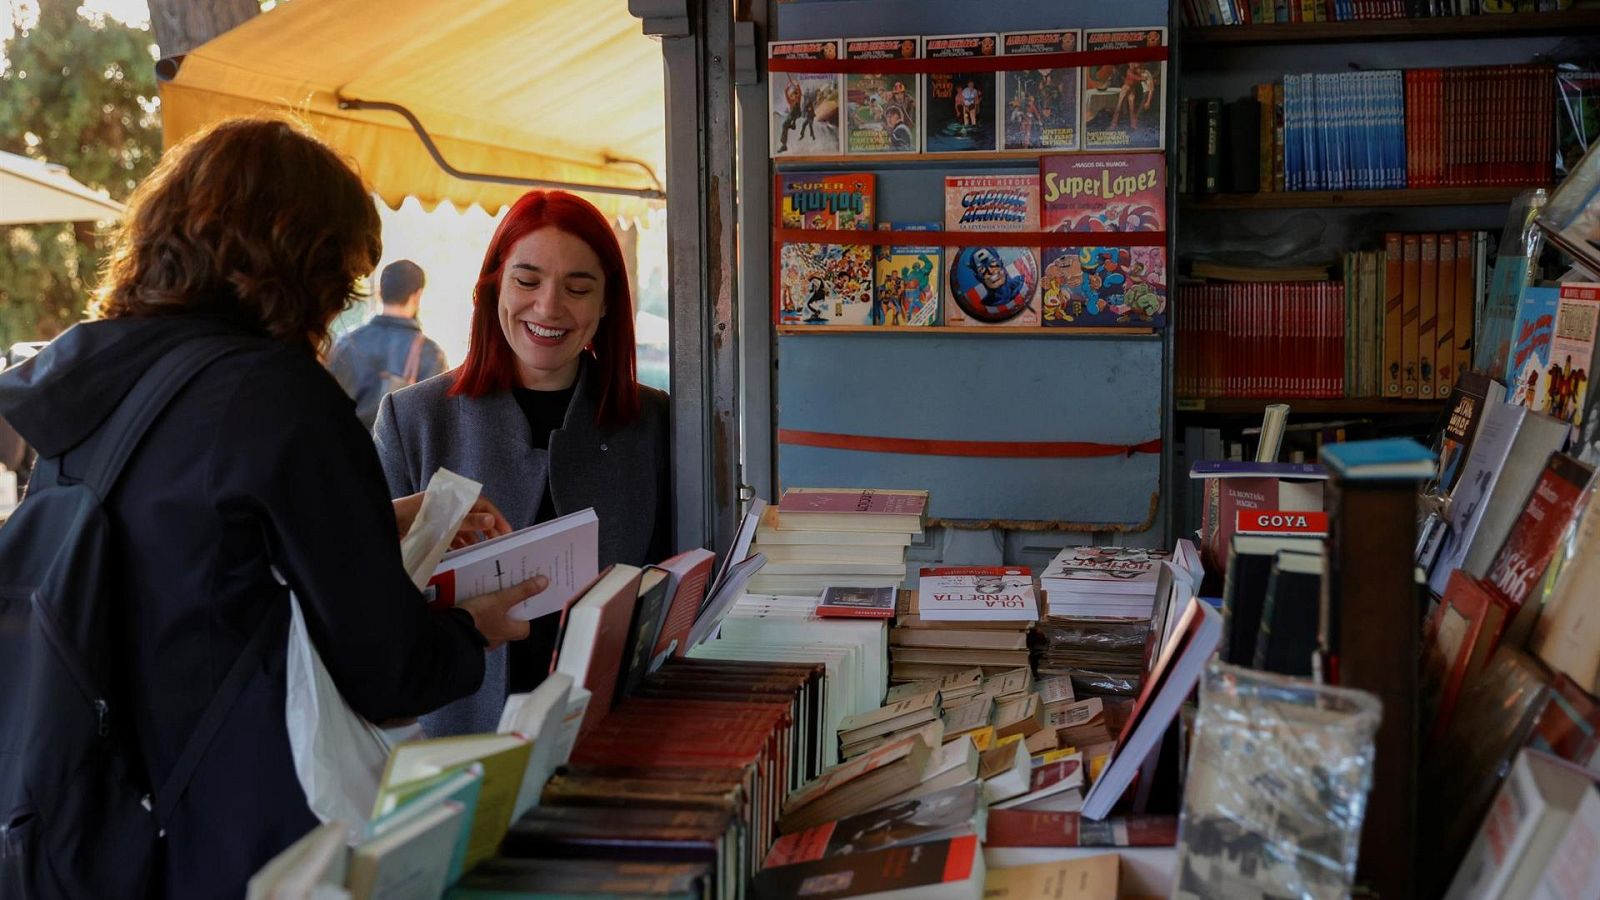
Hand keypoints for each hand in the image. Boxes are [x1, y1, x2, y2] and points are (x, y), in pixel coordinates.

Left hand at [392, 493, 513, 546]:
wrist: (384, 524)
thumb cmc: (410, 517)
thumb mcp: (442, 520)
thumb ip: (466, 521)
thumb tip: (490, 520)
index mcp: (453, 498)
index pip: (482, 504)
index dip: (496, 517)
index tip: (507, 531)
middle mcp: (449, 506)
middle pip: (475, 516)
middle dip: (489, 529)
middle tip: (500, 543)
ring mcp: (440, 517)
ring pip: (464, 528)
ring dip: (475, 538)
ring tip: (484, 551)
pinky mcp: (432, 528)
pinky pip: (451, 536)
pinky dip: (459, 544)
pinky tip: (464, 553)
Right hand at [458, 575, 544, 650]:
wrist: (450, 634)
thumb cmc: (477, 619)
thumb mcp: (501, 600)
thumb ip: (522, 591)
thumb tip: (543, 582)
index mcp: (510, 632)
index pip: (525, 625)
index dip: (526, 613)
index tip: (524, 601)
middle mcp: (499, 639)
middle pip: (509, 623)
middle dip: (508, 611)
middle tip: (505, 595)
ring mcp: (484, 640)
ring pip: (493, 623)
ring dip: (492, 613)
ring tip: (487, 597)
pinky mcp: (470, 637)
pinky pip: (478, 625)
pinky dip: (477, 617)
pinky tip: (472, 606)